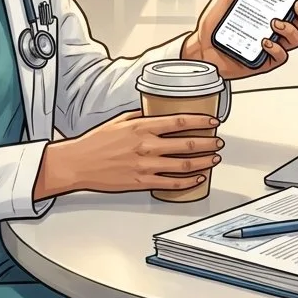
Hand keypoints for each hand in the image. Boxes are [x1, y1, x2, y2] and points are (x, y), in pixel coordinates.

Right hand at [34, 111, 222, 197]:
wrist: (79, 163)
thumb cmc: (96, 142)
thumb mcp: (120, 120)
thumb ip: (141, 117)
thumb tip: (157, 113)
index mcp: (142, 127)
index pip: (179, 121)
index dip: (200, 121)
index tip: (212, 121)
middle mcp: (146, 146)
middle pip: (187, 144)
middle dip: (207, 142)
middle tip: (218, 141)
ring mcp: (145, 166)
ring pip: (183, 165)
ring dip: (203, 162)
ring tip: (213, 159)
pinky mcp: (142, 182)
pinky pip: (171, 184)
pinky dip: (188, 182)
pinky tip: (197, 178)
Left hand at [180, 0, 297, 81]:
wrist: (200, 48)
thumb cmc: (214, 24)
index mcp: (269, 9)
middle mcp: (274, 26)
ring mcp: (273, 43)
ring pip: (297, 38)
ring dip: (290, 28)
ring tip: (274, 22)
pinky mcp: (266, 60)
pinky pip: (281, 56)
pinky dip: (276, 48)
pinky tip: (264, 41)